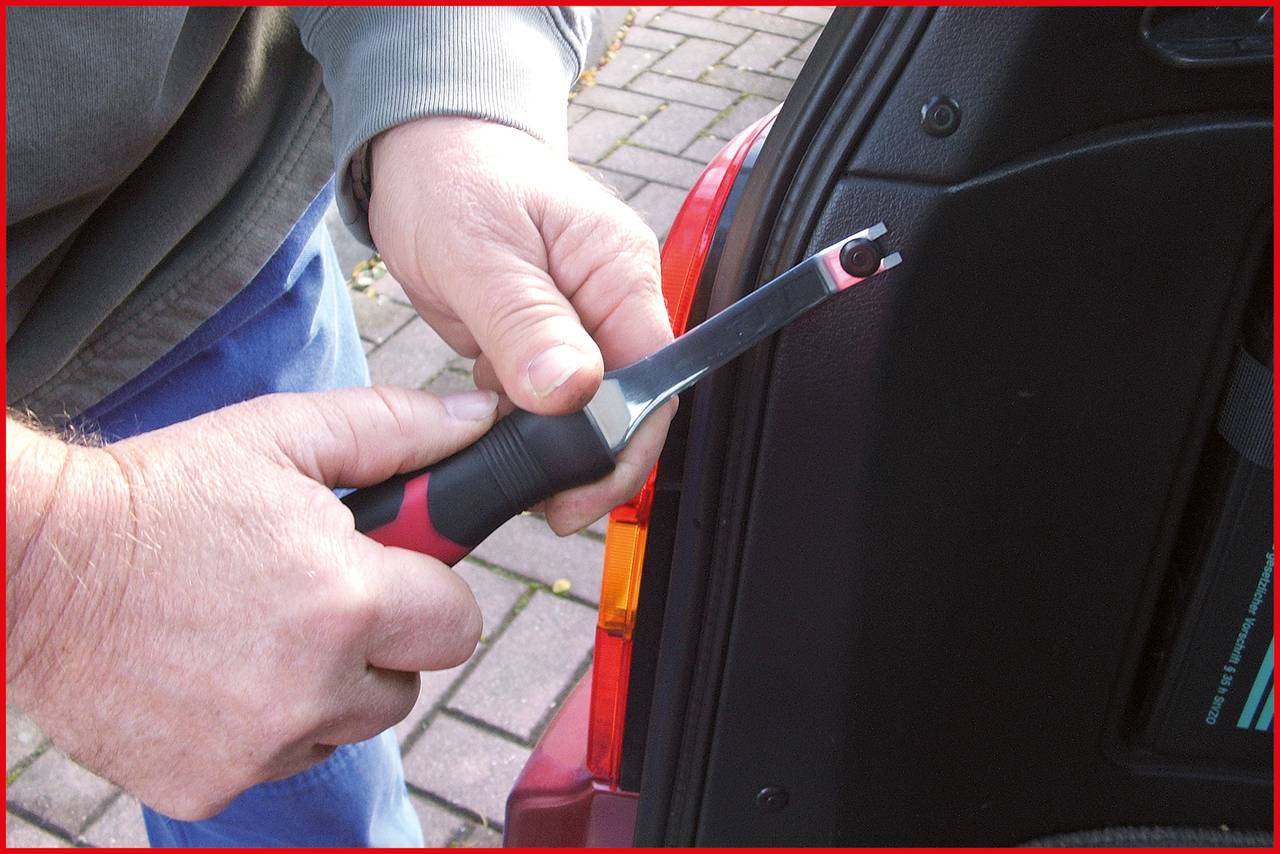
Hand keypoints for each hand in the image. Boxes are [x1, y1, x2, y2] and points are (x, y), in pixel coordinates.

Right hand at [5, 387, 497, 819]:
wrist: (38, 568)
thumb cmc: (162, 495)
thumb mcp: (283, 437)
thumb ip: (396, 429)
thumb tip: (476, 424)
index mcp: (346, 599)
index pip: (458, 622)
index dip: (427, 591)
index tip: (390, 572)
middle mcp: (312, 686)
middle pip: (407, 684)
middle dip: (380, 644)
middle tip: (315, 598)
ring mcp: (261, 745)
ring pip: (347, 726)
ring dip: (326, 687)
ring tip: (257, 630)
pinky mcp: (212, 783)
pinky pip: (283, 759)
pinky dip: (267, 725)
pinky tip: (216, 672)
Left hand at [368, 117, 675, 533]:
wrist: (424, 155)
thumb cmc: (452, 180)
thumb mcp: (478, 252)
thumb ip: (526, 324)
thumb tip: (572, 392)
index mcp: (617, 267)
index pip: (650, 374)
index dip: (623, 443)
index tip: (578, 491)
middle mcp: (614, 296)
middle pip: (629, 403)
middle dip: (590, 461)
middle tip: (544, 505)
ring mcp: (586, 319)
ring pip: (590, 411)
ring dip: (553, 450)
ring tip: (510, 475)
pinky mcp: (553, 337)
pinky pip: (554, 400)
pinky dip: (527, 426)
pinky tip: (496, 433)